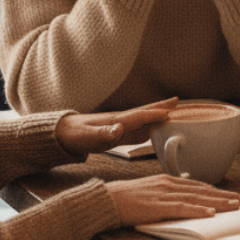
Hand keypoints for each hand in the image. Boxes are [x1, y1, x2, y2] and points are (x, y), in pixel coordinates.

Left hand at [55, 98, 178, 156]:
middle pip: (144, 113)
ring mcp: (120, 126)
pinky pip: (138, 129)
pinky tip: (155, 128)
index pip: (139, 117)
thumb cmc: (73, 136)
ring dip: (159, 114)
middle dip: (161, 107)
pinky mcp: (117, 133)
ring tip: (174, 111)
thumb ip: (103, 134)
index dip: (154, 115)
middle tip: (178, 101)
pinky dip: (150, 126)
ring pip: (144, 120)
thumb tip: (120, 129)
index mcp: (115, 122)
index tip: (170, 114)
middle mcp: (121, 121)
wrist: (61, 135)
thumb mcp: (86, 138)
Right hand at [106, 174, 239, 226]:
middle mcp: (169, 184)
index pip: (200, 187)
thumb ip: (167, 197)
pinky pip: (181, 207)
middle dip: (227, 196)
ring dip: (219, 202)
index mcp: (168, 181)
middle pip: (204, 190)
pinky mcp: (156, 205)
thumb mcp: (150, 194)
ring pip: (198, 198)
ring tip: (236, 206)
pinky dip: (197, 209)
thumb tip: (183, 203)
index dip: (220, 192)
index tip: (236, 197)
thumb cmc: (124, 199)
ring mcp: (163, 193)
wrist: (104, 199)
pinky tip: (210, 213)